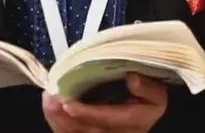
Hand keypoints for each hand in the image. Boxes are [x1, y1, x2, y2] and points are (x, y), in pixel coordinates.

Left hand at [43, 73, 167, 132]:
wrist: (143, 116)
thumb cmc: (147, 102)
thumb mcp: (156, 95)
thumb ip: (147, 88)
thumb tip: (131, 77)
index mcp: (133, 122)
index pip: (108, 118)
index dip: (88, 113)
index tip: (69, 105)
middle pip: (86, 130)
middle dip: (65, 117)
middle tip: (51, 99)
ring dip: (58, 119)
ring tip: (48, 101)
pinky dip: (58, 123)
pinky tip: (50, 109)